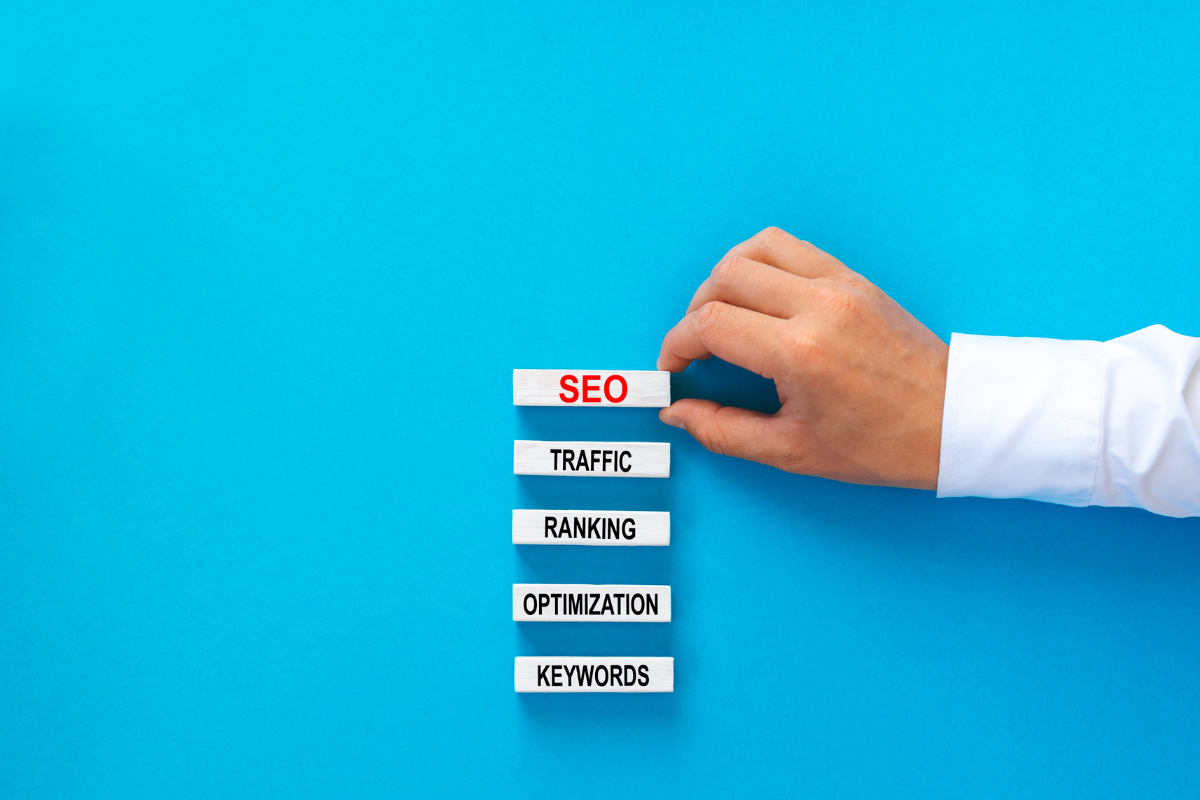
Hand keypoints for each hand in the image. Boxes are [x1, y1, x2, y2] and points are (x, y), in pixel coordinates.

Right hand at [657, 227, 948, 489]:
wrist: (954, 423)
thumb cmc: (883, 445)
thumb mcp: (793, 451)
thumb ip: (723, 432)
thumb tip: (678, 412)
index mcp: (800, 352)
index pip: (709, 324)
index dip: (676, 346)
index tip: (674, 368)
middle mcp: (818, 306)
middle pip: (724, 278)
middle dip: (694, 312)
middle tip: (697, 348)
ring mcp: (840, 285)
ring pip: (755, 249)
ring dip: (724, 278)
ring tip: (723, 315)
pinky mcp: (855, 278)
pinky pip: (791, 247)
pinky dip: (761, 264)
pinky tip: (758, 298)